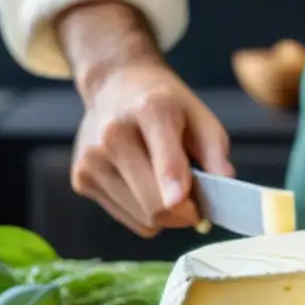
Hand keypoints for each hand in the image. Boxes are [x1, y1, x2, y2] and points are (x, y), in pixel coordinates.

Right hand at [71, 63, 233, 236]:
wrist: (115, 84)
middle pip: (153, 204)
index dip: (178, 189)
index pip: (165, 161)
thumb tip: (224, 187)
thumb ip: (216, 153)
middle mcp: (113, 135)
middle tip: (195, 204)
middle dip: (183, 214)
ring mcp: (91, 159)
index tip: (191, 209)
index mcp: (150, 111)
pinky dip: (143, 212)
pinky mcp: (80, 178)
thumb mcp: (200, 116)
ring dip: (164, 215)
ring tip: (166, 187)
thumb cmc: (166, 104)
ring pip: (142, 219)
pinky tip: (142, 184)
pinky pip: (127, 219)